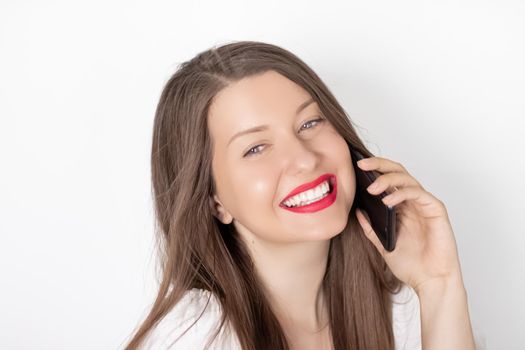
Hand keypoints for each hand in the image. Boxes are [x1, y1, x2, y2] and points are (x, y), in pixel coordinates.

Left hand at [354, 156, 463, 292]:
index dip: (373, 170)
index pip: (387, 180)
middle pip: (397, 172)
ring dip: (387, 179)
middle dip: (379, 165)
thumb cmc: (411, 265)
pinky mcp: (436, 210)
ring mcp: (424, 204)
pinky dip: (402, 193)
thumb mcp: (382, 245)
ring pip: (407, 179)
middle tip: (361, 165)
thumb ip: (371, 228)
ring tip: (371, 188)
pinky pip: (418, 194)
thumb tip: (358, 211)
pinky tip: (387, 200)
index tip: (355, 167)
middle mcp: (413, 202)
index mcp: (401, 207)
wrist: (430, 282)